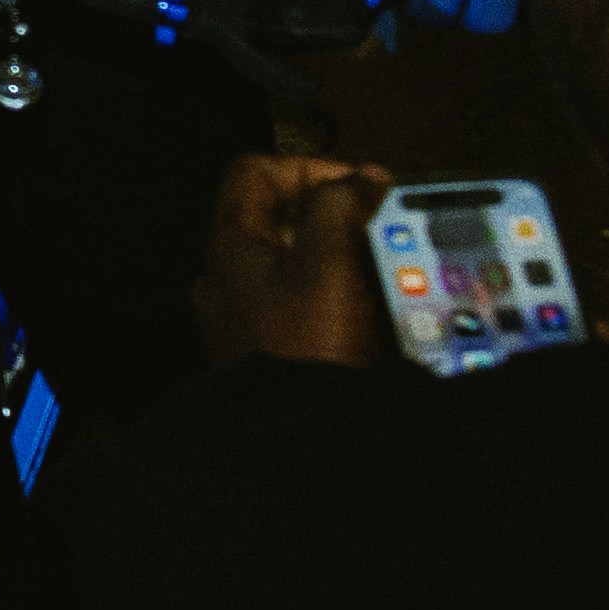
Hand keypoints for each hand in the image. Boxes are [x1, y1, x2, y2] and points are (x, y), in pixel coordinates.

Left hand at [189, 154, 398, 369]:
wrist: (295, 441)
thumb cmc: (308, 340)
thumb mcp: (328, 263)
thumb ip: (337, 208)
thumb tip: (360, 177)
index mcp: (228, 245)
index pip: (252, 174)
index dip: (307, 168)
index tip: (362, 187)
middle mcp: (223, 277)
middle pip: (274, 220)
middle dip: (332, 217)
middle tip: (381, 228)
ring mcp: (239, 321)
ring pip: (289, 267)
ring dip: (337, 259)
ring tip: (385, 271)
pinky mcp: (263, 357)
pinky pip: (297, 310)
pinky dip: (333, 300)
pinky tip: (370, 316)